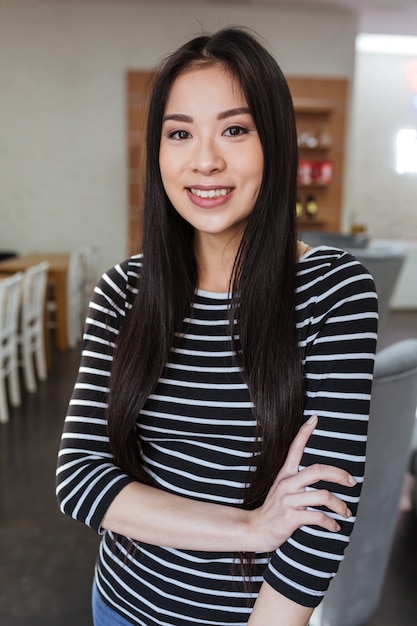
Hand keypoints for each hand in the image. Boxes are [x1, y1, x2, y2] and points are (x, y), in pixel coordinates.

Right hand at [248, 415, 355, 552]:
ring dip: (340, 505)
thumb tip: (322, 476)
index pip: (295, 448)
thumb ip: (298, 481)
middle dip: (339, 474)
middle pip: (317, 470)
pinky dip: (331, 523)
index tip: (315, 418)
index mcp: (285, 474)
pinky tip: (335, 527)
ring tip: (346, 512)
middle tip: (352, 482)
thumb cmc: (274, 509)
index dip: (304, 432)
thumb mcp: (282, 489)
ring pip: (322, 496)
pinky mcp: (290, 518)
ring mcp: (288, 500)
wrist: (256, 529)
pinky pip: (317, 517)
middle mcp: (287, 484)